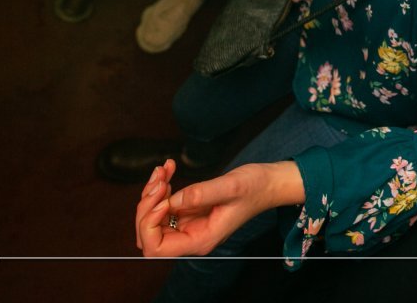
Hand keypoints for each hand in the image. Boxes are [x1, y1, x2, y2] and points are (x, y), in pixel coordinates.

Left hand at [136, 160, 303, 257]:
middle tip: (161, 179)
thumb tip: (171, 201)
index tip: (163, 198)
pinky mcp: (189, 210)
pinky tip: (169, 169)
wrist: (268, 182)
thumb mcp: (230, 187)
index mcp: (200, 240)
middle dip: (147, 205)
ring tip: (165, 170)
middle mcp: (191, 236)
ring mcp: (188, 224)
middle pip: (148, 233)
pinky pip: (163, 202)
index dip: (149, 224)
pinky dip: (161, 185)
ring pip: (152, 215)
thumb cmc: (256, 187)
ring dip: (152, 191)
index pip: (155, 248)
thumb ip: (201, 194)